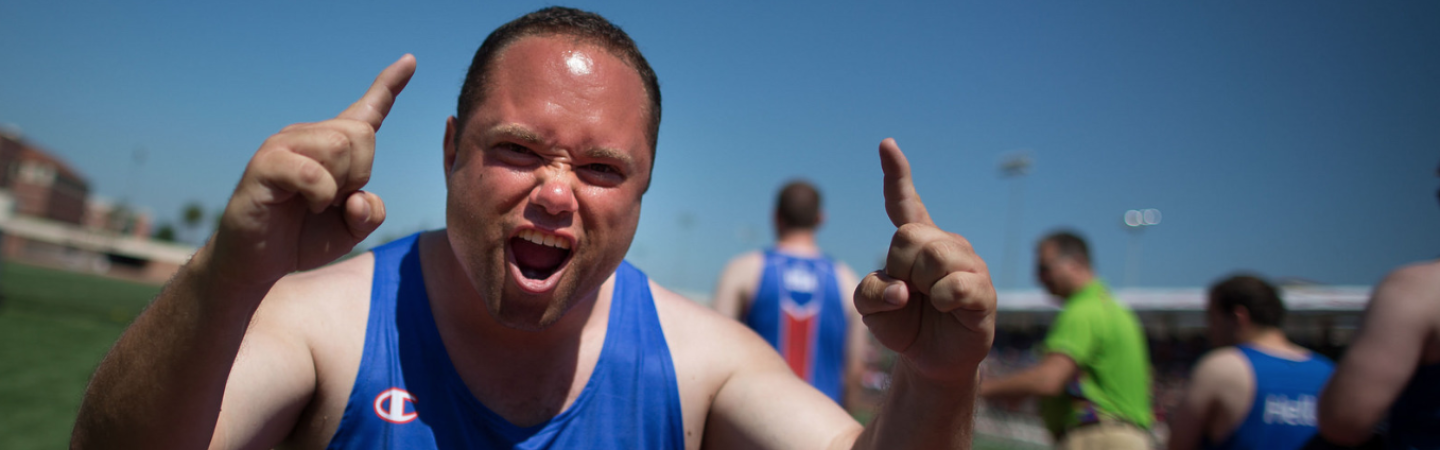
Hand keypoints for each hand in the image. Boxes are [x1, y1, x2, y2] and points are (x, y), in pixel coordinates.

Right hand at [208, 55, 415, 288]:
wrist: (257, 263)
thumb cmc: (302, 238)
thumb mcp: (351, 229)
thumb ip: (370, 213)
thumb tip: (360, 198)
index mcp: (332, 146)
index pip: (367, 109)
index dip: (389, 85)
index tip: (410, 60)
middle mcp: (307, 136)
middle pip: (361, 133)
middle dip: (360, 173)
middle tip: (334, 198)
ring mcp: (283, 146)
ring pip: (340, 146)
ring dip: (338, 186)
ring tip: (316, 203)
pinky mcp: (265, 165)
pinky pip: (313, 172)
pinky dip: (321, 195)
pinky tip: (308, 206)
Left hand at [854, 138, 996, 382]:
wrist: (929, 361)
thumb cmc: (902, 325)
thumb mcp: (869, 309)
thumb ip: (869, 292)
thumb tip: (901, 289)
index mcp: (916, 242)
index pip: (904, 202)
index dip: (896, 174)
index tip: (886, 144)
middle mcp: (945, 245)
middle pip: (909, 235)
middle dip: (898, 267)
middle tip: (908, 292)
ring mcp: (968, 265)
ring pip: (932, 256)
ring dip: (920, 286)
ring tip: (928, 302)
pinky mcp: (982, 291)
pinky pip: (955, 285)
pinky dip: (941, 300)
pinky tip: (945, 308)